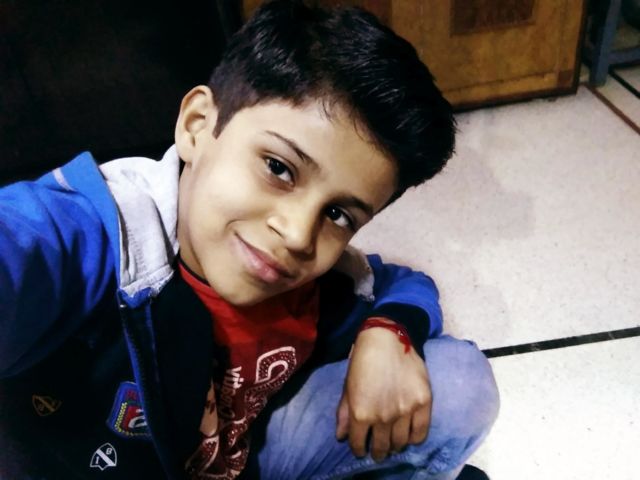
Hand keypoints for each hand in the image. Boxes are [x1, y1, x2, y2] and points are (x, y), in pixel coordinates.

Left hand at [336, 320, 431, 461]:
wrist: (388, 338)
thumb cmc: (363, 360)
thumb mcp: (347, 386)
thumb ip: (344, 413)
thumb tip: (341, 436)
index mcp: (361, 413)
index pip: (359, 444)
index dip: (359, 449)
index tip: (361, 449)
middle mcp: (383, 416)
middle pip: (382, 447)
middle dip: (378, 452)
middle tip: (378, 452)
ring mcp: (405, 411)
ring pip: (401, 443)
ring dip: (395, 447)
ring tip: (393, 444)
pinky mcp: (423, 403)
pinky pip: (421, 432)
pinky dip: (414, 439)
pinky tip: (409, 436)